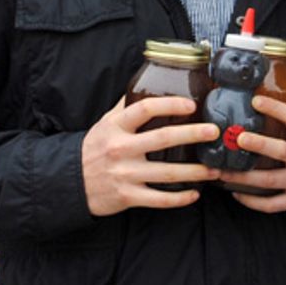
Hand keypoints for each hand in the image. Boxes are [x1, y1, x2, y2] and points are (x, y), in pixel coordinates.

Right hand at [81, 96, 220, 215]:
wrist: (70, 182)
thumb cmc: (94, 148)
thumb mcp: (105, 124)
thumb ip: (126, 108)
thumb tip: (148, 85)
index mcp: (116, 127)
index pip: (144, 109)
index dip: (170, 105)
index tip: (192, 105)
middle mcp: (121, 149)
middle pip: (162, 138)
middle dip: (192, 134)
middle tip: (214, 131)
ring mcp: (125, 174)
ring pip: (167, 173)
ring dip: (195, 171)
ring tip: (214, 169)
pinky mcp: (128, 196)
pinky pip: (159, 199)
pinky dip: (180, 198)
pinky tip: (195, 193)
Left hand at [218, 95, 285, 212]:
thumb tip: (259, 96)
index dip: (275, 108)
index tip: (255, 101)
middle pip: (282, 151)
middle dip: (259, 144)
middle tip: (239, 138)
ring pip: (270, 180)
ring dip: (244, 177)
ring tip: (222, 171)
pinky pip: (272, 204)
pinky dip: (252, 201)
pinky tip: (236, 192)